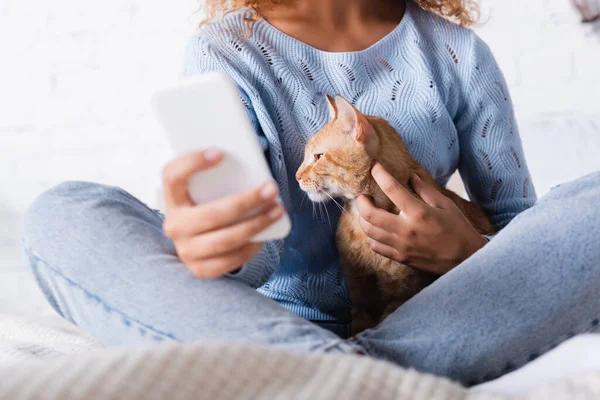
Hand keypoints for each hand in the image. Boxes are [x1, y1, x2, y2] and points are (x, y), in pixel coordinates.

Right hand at [162, 149, 283, 278]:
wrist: (197, 243)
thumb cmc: (208, 206)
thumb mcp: (206, 191)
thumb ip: (220, 179)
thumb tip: (252, 168)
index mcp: (172, 199)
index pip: (172, 177)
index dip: (192, 163)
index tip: (220, 153)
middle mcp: (174, 226)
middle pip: (211, 214)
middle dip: (246, 201)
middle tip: (271, 188)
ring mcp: (186, 250)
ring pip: (225, 240)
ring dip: (256, 224)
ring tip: (277, 210)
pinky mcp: (201, 270)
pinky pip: (231, 260)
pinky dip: (252, 246)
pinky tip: (266, 233)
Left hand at [356, 164, 486, 274]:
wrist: (465, 259)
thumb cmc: (458, 229)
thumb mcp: (445, 204)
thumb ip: (425, 190)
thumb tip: (410, 176)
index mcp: (419, 212)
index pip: (392, 189)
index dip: (379, 174)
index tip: (374, 167)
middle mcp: (406, 229)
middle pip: (370, 214)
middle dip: (361, 202)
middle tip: (363, 196)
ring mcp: (401, 246)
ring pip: (369, 232)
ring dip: (363, 219)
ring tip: (366, 212)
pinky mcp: (400, 257)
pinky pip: (376, 247)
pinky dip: (371, 236)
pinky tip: (376, 230)